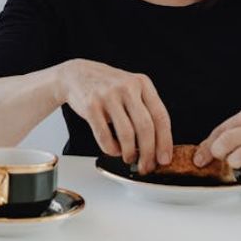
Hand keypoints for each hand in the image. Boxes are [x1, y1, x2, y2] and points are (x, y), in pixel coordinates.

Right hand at [55, 59, 171, 173]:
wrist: (76, 75)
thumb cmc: (107, 87)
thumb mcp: (131, 89)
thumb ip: (145, 110)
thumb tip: (157, 146)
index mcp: (142, 84)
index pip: (161, 117)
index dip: (165, 142)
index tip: (164, 158)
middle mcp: (127, 87)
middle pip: (145, 127)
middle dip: (148, 153)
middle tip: (146, 165)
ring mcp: (108, 96)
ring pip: (126, 134)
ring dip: (129, 153)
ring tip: (129, 158)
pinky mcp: (91, 105)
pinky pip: (104, 135)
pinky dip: (111, 149)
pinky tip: (114, 150)